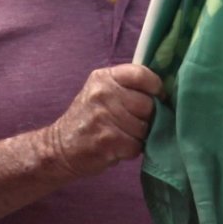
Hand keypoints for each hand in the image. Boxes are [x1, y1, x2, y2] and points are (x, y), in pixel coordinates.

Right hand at [48, 64, 163, 177]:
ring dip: (140, 135)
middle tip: (135, 121)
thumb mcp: (100, 90)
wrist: (60, 146)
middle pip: (147, 103)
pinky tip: (119, 146)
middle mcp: (102, 94)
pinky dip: (132, 149)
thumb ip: (126, 85)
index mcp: (103, 77)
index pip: (141, 74)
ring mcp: (104, 118)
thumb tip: (162, 91)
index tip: (158, 96)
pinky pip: (137, 145)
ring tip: (124, 134)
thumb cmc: (88, 117)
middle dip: (148, 116)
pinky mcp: (107, 142)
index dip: (155, 86)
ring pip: (145, 127)